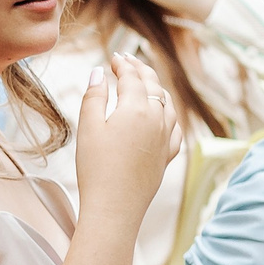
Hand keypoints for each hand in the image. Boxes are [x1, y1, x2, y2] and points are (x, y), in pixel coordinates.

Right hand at [71, 53, 182, 226]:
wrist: (115, 207)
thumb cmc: (96, 168)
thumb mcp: (88, 128)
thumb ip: (94, 97)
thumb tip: (99, 73)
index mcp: (136, 109)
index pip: (132, 77)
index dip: (122, 65)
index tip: (114, 58)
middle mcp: (157, 119)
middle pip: (153, 86)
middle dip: (140, 70)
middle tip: (128, 61)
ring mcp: (165, 138)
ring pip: (168, 104)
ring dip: (157, 88)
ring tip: (147, 82)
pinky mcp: (167, 156)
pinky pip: (175, 127)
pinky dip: (169, 114)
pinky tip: (164, 115)